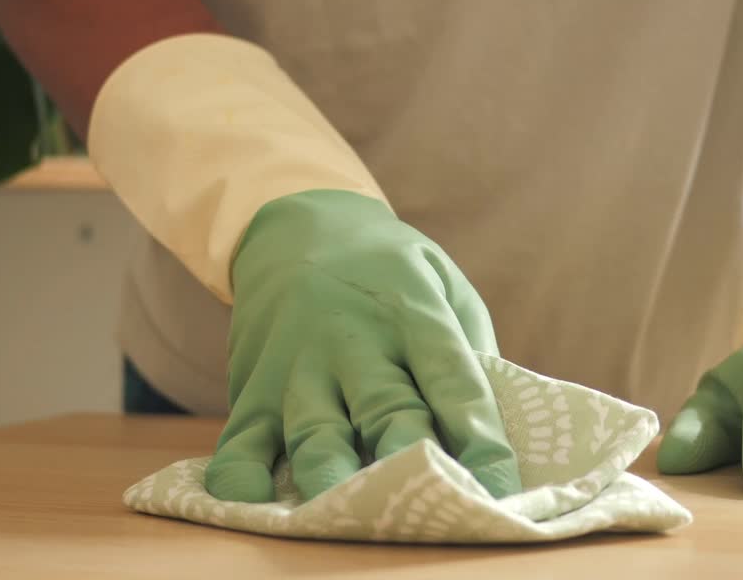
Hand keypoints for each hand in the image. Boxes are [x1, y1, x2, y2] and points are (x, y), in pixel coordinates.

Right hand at [203, 189, 520, 502]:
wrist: (297, 223)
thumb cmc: (388, 268)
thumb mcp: (443, 282)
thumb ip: (470, 349)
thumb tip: (491, 429)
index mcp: (414, 314)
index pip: (456, 384)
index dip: (481, 442)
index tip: (500, 493)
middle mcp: (356, 342)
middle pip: (387, 412)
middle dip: (411, 464)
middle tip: (434, 507)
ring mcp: (299, 366)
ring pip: (317, 434)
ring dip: (334, 480)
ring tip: (351, 519)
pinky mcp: (254, 386)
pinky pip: (242, 440)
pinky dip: (242, 478)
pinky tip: (255, 506)